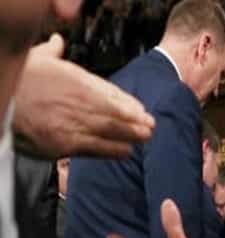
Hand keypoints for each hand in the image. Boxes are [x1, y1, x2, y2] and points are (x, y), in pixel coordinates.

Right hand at [13, 33, 153, 158]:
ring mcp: (72, 124)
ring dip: (131, 136)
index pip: (109, 92)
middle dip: (136, 121)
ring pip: (110, 131)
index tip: (140, 109)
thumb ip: (52, 52)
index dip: (127, 103)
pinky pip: (96, 149)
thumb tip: (58, 41)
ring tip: (145, 137)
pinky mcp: (64, 144)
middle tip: (151, 126)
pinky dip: (113, 150)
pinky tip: (125, 152)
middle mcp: (78, 102)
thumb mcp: (35, 59)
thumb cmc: (17, 81)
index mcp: (74, 80)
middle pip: (115, 113)